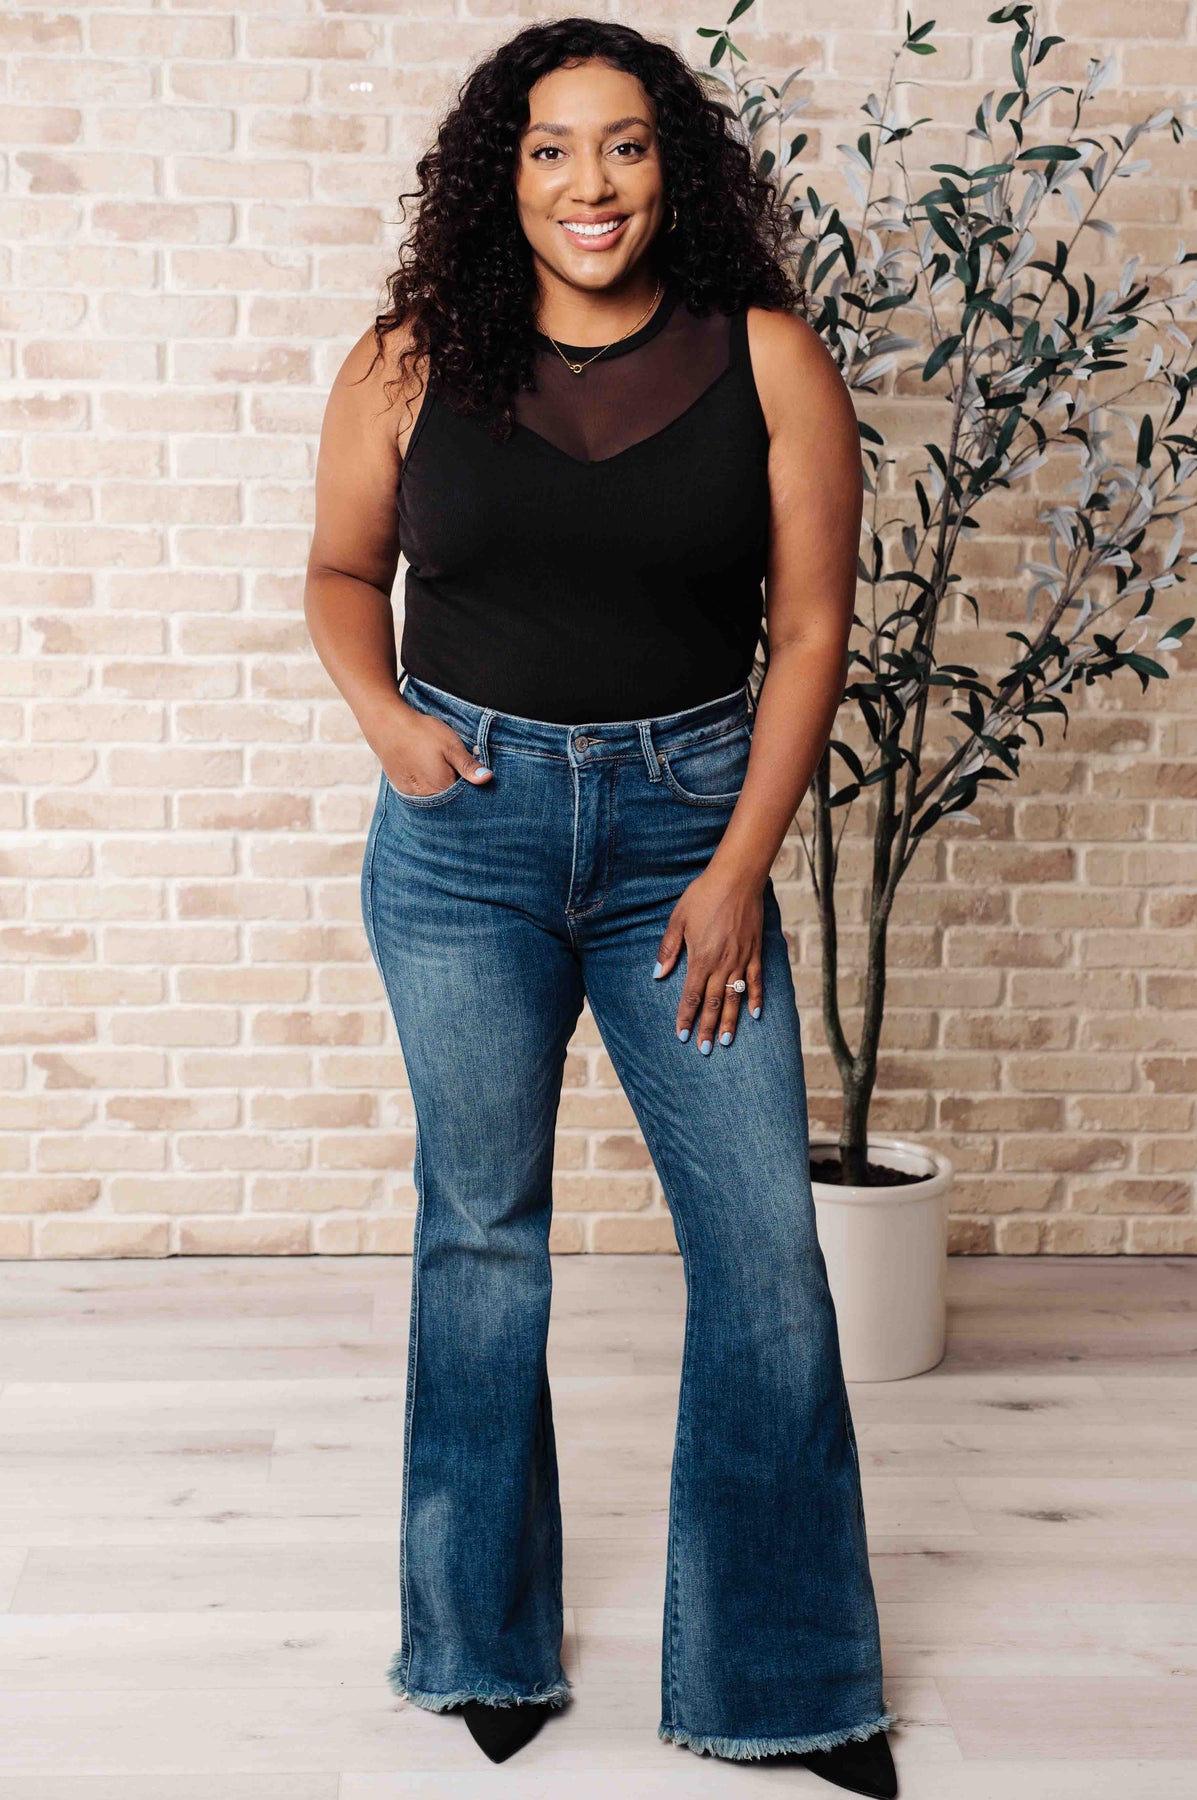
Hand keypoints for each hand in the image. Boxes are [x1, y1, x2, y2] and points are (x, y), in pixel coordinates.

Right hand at [378, 707, 492, 796]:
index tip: (473, 776)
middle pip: (449, 801)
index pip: (465, 799)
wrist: (387, 726)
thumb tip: (487, 779)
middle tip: (453, 769)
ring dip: (441, 790)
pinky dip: (428, 788)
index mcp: (442, 788)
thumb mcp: (451, 745)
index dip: (471, 788)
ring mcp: (413, 795)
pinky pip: (421, 795)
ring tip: (438, 769)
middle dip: (457, 791)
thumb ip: (468, 765)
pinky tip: (427, 773)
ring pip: (435, 799)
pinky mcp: (403, 790)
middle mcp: (427, 797)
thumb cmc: (421, 733)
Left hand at [652, 867, 763, 1053]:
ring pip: (735, 998)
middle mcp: (722, 964)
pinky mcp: (756, 952)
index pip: (691, 996)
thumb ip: (669, 949)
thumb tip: (658, 975)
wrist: (737, 879)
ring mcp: (741, 960)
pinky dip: (756, 998)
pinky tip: (755, 1014)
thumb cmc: (704, 896)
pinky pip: (756, 981)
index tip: (681, 1035)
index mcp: (701, 958)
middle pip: (714, 1003)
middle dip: (708, 1028)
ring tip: (727, 1041)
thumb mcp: (678, 920)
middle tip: (704, 1049)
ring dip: (731, 1021)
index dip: (686, 1017)